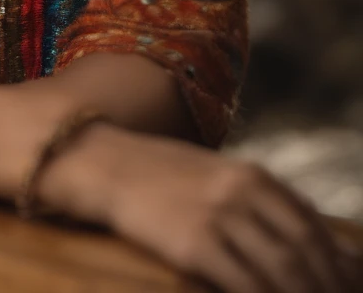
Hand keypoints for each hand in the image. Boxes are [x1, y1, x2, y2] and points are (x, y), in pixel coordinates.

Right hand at [46, 123, 361, 292]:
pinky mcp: (193, 244)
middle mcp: (243, 193)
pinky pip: (244, 286)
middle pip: (305, 253)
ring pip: (283, 273)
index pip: (313, 228)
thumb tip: (305, 241)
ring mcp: (219, 218)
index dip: (338, 265)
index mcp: (253, 176)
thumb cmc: (160, 175)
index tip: (349, 288)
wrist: (104, 162)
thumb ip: (261, 203)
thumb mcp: (218, 177)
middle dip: (327, 287)